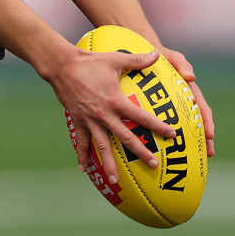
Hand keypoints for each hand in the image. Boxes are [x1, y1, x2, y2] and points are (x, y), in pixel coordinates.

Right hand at [53, 47, 176, 182]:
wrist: (62, 65)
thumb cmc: (90, 61)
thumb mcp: (115, 59)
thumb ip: (137, 60)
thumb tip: (157, 54)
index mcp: (116, 100)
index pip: (141, 116)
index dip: (157, 126)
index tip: (171, 135)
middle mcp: (104, 114)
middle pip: (125, 137)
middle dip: (140, 151)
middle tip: (153, 164)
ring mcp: (90, 119)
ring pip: (102, 146)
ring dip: (109, 164)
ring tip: (116, 181)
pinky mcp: (78, 120)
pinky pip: (81, 141)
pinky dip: (82, 156)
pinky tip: (83, 170)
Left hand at [160, 47, 214, 157]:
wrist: (146, 56)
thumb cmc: (161, 56)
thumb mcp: (172, 57)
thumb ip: (182, 64)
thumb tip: (191, 77)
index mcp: (189, 91)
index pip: (202, 108)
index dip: (207, 122)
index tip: (210, 135)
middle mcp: (183, 101)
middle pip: (197, 122)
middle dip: (204, 138)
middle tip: (209, 153)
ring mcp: (172, 106)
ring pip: (183, 126)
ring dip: (190, 141)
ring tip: (194, 158)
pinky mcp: (159, 109)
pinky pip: (165, 123)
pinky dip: (168, 136)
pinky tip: (167, 149)